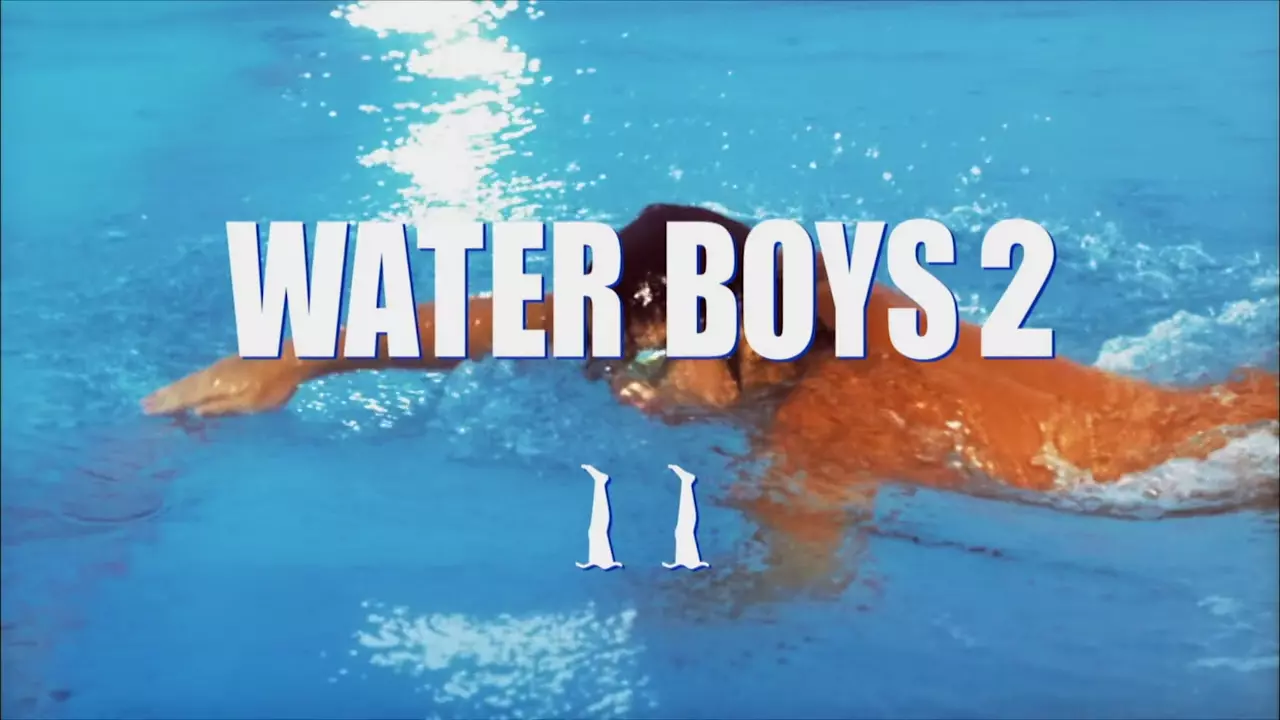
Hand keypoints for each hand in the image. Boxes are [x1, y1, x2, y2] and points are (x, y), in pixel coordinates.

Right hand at [142, 355, 308, 416]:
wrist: (292, 359)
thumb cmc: (273, 387)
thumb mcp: (248, 404)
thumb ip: (221, 408)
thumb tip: (195, 412)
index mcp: (215, 384)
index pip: (184, 396)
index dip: (166, 404)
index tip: (146, 409)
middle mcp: (214, 373)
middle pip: (184, 385)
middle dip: (164, 395)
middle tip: (144, 402)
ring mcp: (222, 366)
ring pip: (192, 379)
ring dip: (174, 388)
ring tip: (159, 395)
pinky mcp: (231, 364)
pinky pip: (202, 375)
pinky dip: (190, 382)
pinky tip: (192, 385)